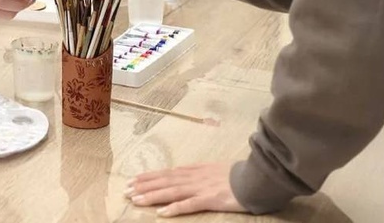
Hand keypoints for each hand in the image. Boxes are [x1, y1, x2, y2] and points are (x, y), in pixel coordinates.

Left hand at [126, 163, 245, 216]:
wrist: (257, 178)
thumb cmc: (239, 175)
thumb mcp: (215, 170)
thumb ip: (199, 173)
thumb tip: (185, 175)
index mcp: (195, 170)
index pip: (167, 173)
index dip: (149, 177)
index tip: (133, 180)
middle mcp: (195, 177)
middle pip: (165, 181)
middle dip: (144, 185)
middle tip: (126, 190)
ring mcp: (202, 188)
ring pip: (172, 191)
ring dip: (152, 196)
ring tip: (136, 200)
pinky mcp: (211, 199)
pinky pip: (190, 205)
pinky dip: (175, 208)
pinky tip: (162, 213)